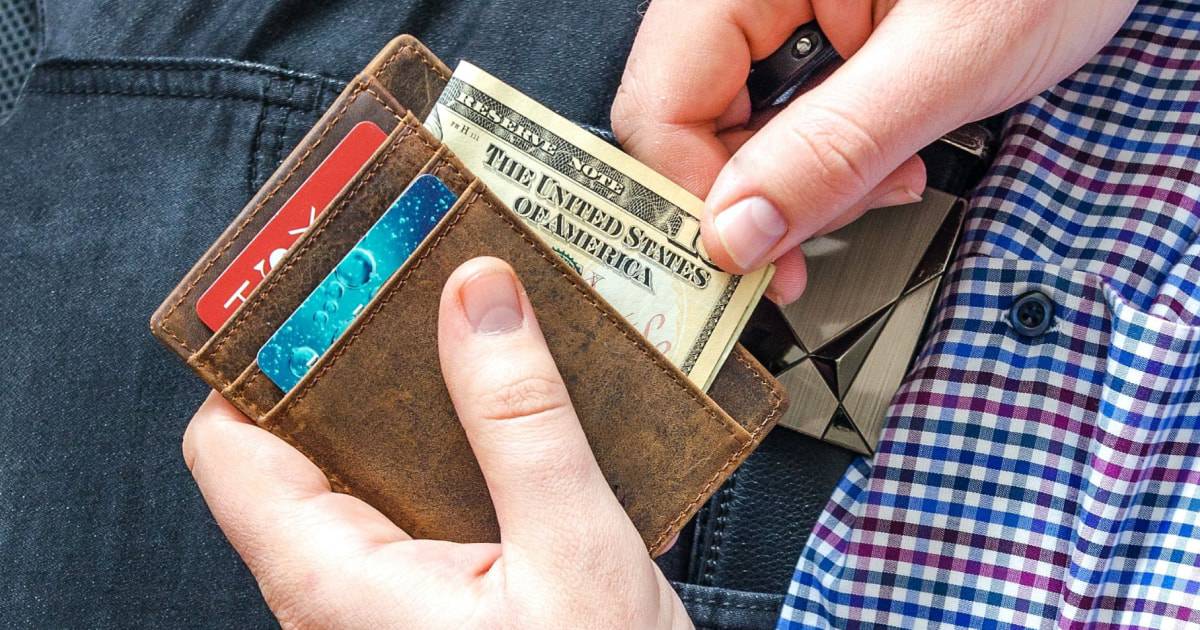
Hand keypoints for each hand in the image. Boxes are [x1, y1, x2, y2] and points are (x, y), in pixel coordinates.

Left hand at [182, 257, 691, 628]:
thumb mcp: (573, 551)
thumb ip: (521, 421)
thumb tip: (478, 297)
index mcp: (335, 582)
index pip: (229, 442)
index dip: (259, 353)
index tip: (318, 280)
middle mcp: (339, 590)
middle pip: (302, 441)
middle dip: (359, 357)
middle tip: (418, 281)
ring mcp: (384, 597)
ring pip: (369, 469)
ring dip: (421, 398)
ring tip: (477, 329)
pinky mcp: (431, 599)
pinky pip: (419, 501)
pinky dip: (458, 445)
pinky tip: (517, 412)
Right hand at [612, 0, 1134, 302]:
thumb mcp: (946, 61)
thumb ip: (834, 149)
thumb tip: (737, 232)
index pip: (661, 100)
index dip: (693, 194)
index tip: (746, 264)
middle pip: (690, 118)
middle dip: (760, 194)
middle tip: (819, 241)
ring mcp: (778, 7)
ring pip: (738, 124)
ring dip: (803, 178)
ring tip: (885, 177)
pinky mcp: (812, 29)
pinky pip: (785, 110)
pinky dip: (830, 152)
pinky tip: (885, 154)